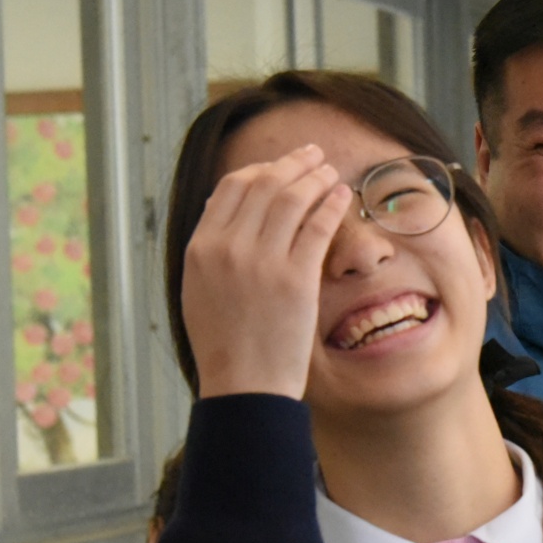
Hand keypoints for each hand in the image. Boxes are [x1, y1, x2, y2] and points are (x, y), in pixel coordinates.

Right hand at [183, 143, 352, 398]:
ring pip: (292, 199)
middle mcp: (228, 248)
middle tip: (314, 156)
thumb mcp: (200, 289)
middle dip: (292, 164)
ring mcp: (261, 262)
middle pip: (265, 185)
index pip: (232, 188)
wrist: (244, 386)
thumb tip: (221, 206)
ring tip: (330, 173)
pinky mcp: (294, 279)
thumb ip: (210, 248)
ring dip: (315, 178)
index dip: (261, 169)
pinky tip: (342, 197)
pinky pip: (317, 228)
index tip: (281, 166)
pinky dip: (331, 206)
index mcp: (201, 248)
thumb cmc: (226, 344)